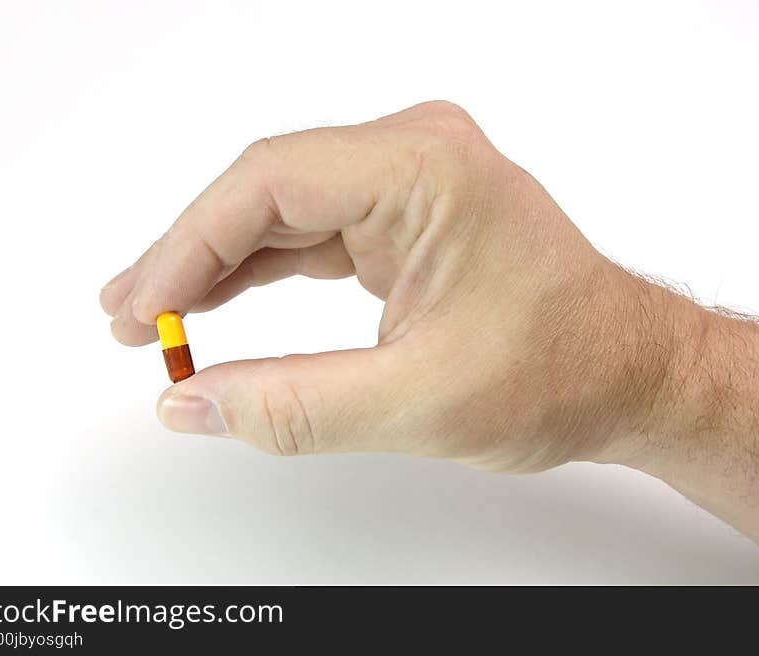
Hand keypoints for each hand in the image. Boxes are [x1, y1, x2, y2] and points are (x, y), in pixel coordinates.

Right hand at [100, 101, 676, 471]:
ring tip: (155, 313)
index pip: (270, 185)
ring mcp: (414, 179)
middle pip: (267, 189)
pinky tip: (218, 299)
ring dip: (219, 261)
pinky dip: (263, 267)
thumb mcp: (419, 402)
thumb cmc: (563, 371)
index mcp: (427, 170)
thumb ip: (293, 406)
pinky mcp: (410, 212)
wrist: (629, 372)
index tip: (140, 309)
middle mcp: (417, 155)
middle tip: (129, 315)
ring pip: (284, 209)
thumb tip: (191, 402)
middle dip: (192, 254)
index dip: (188, 247)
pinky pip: (315, 229)